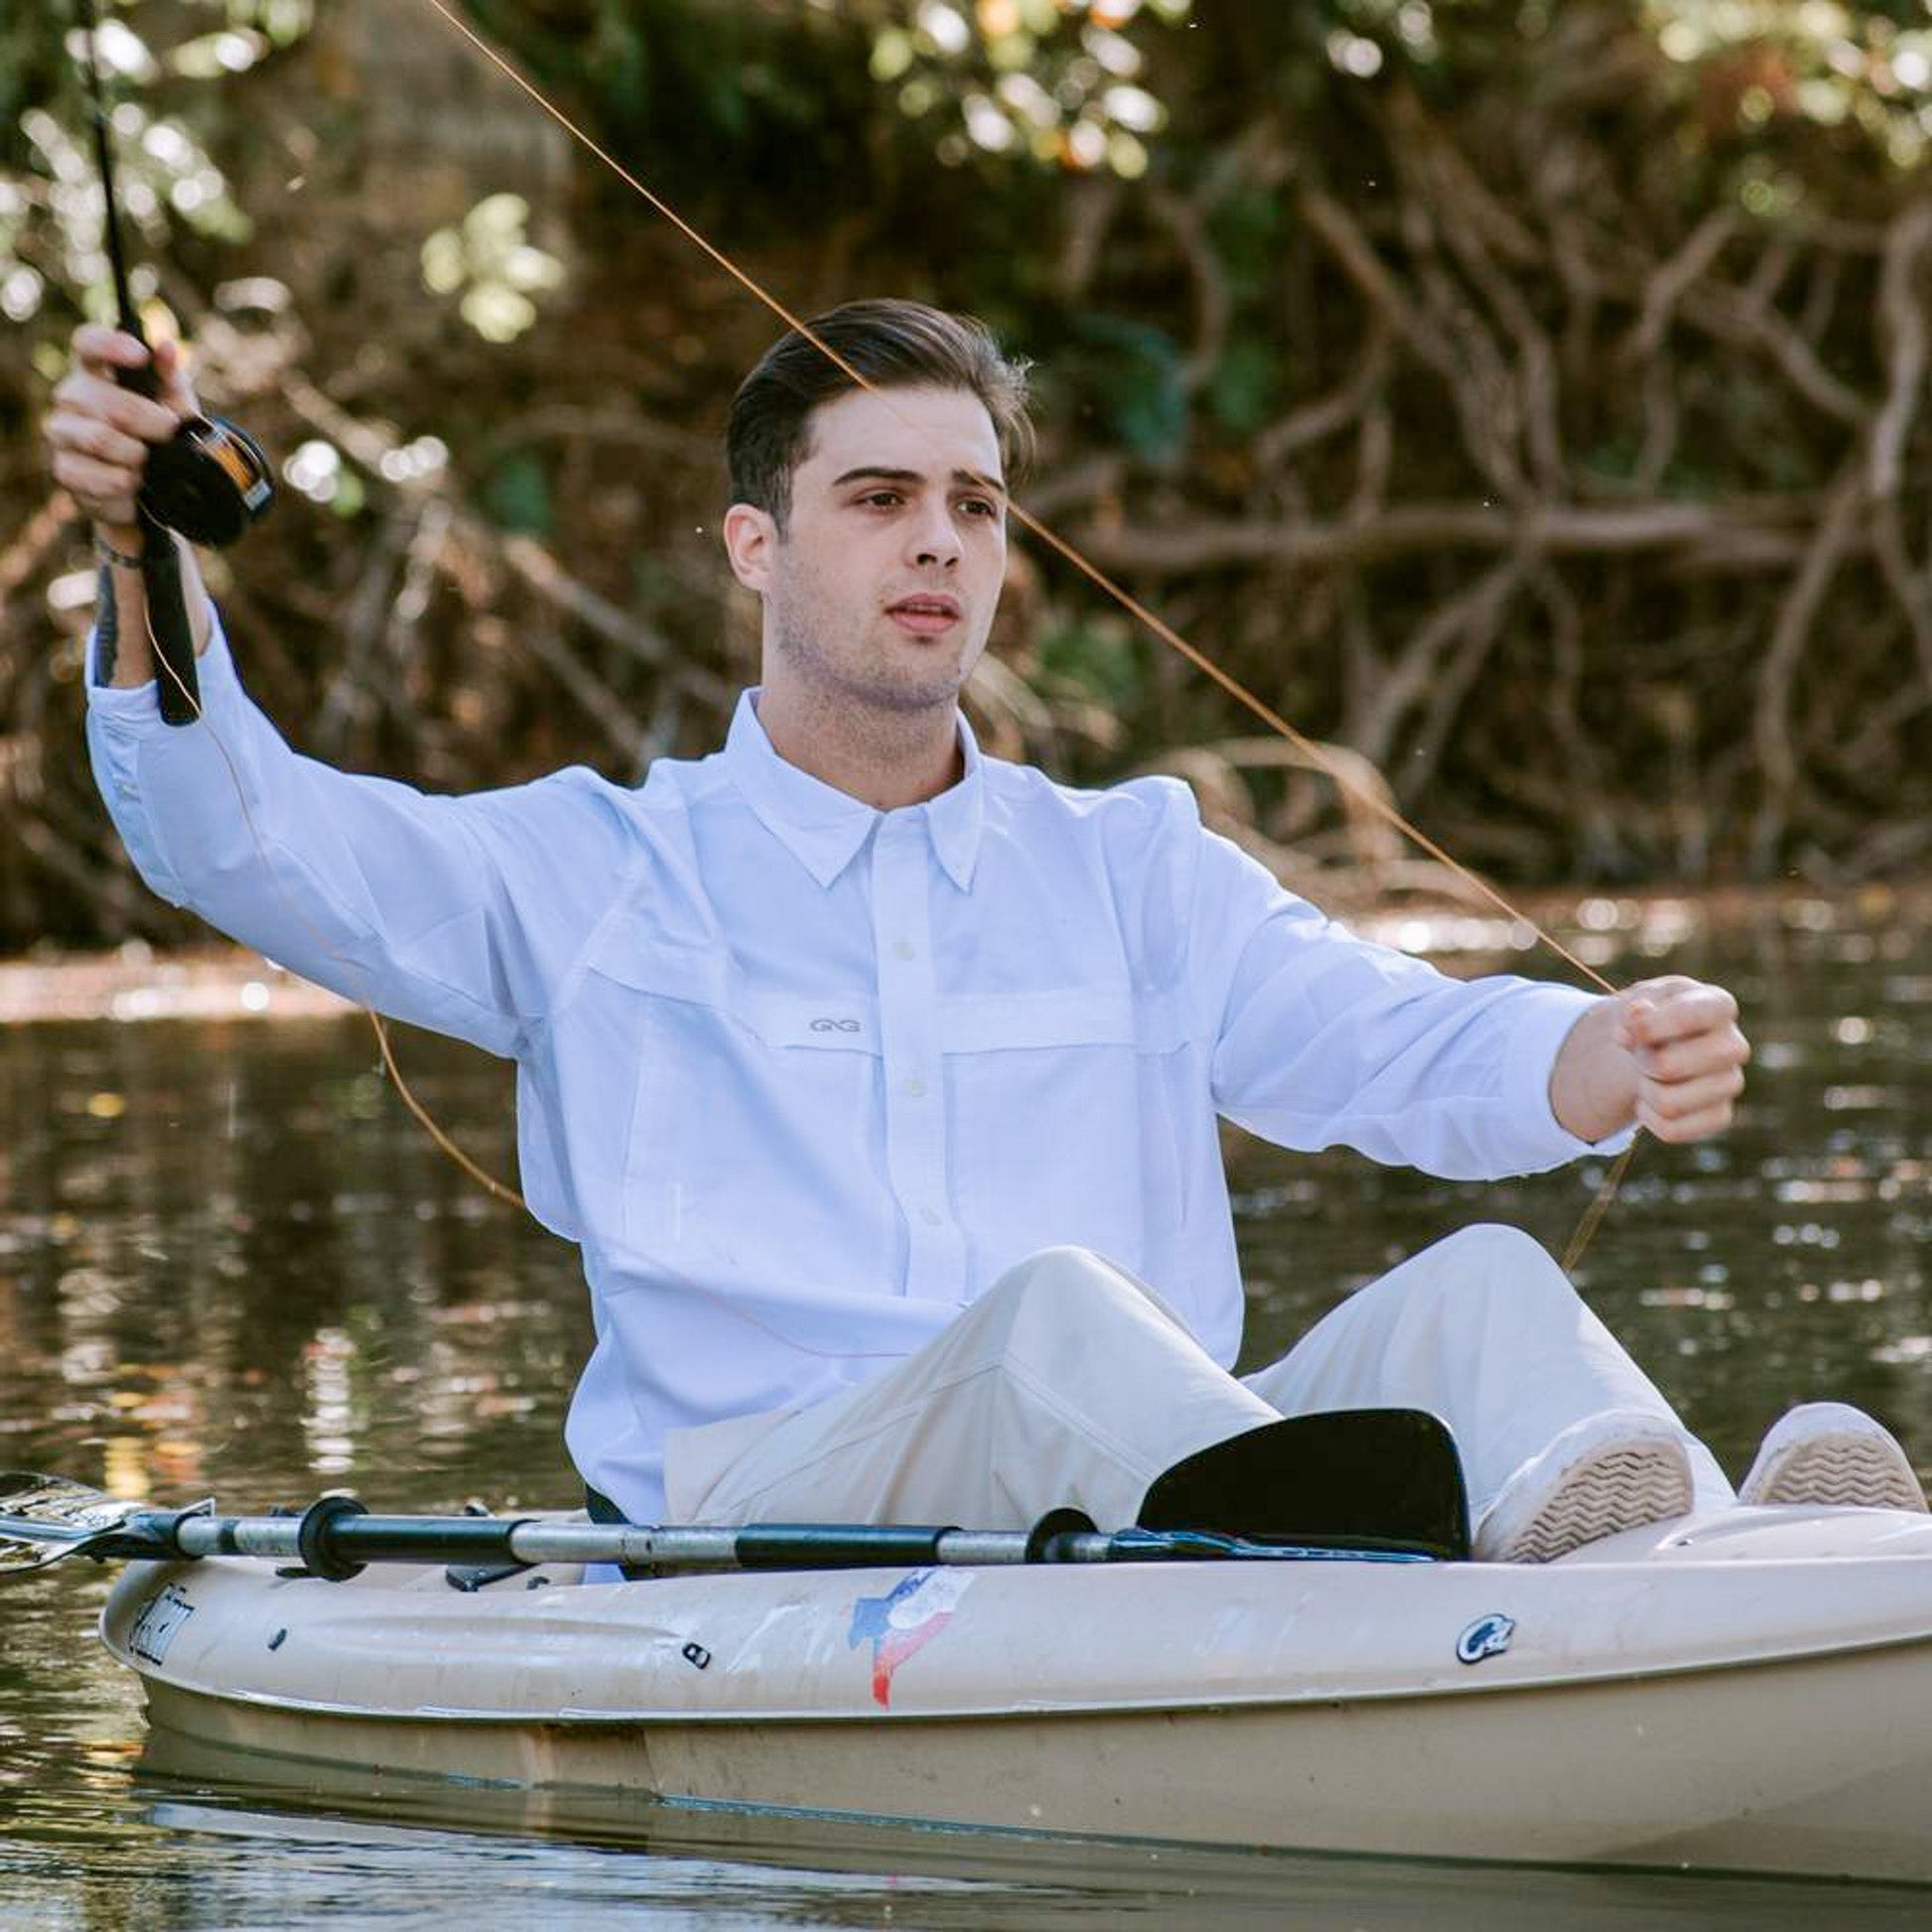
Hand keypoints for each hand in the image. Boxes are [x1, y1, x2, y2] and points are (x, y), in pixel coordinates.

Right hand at [45, 326, 200, 546]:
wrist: (151, 488)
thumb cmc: (158, 435)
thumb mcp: (174, 406)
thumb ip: (170, 378)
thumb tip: (167, 348)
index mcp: (95, 372)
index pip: (87, 343)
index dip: (110, 345)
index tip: (140, 355)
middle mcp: (70, 397)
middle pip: (107, 402)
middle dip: (149, 422)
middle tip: (168, 432)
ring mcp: (62, 432)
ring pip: (100, 439)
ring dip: (137, 455)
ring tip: (148, 460)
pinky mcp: (64, 470)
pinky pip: (96, 475)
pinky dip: (125, 482)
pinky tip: (133, 481)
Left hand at [1550, 974, 1749, 1144]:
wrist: (1660, 1043)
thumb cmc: (1653, 1017)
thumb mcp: (1640, 1003)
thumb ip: (1634, 1010)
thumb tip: (1636, 1015)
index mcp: (1719, 1005)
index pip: (1688, 1017)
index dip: (1647, 1027)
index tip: (1627, 1031)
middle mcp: (1735, 1046)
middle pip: (1668, 1067)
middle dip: (1641, 1063)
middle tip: (1640, 1056)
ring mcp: (1731, 1083)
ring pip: (1669, 1104)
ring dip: (1644, 1091)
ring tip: (1647, 1076)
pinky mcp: (1721, 1115)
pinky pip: (1672, 1130)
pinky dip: (1648, 1117)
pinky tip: (1651, 1099)